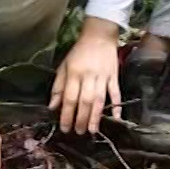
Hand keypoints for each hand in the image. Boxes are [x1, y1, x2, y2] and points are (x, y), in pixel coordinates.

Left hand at [51, 18, 121, 133]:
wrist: (99, 36)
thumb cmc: (79, 52)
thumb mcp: (64, 66)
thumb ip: (58, 86)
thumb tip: (53, 106)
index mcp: (74, 73)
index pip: (69, 97)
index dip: (67, 114)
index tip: (65, 128)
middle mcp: (88, 76)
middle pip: (84, 101)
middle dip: (81, 119)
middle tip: (78, 132)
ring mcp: (103, 76)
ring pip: (99, 99)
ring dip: (96, 116)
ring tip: (92, 130)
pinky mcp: (114, 76)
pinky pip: (115, 92)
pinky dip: (116, 105)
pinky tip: (116, 117)